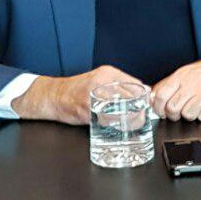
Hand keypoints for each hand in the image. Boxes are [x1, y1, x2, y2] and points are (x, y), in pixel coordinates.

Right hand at [11, 65, 138, 125]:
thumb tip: (141, 93)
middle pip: (131, 96)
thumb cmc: (77, 90)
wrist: (54, 95)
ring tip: (133, 123)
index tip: (147, 105)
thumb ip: (117, 85)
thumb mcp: (99, 81)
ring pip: (121, 108)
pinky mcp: (88, 108)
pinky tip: (115, 126)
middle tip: (142, 117)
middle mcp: (102, 81)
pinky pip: (107, 118)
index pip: (135, 83)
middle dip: (139, 109)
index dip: (144, 97)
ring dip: (129, 118)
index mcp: (108, 73)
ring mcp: (95, 95)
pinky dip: (113, 124)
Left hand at [150, 49, 200, 122]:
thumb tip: (154, 96)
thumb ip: (169, 84)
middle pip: (172, 109)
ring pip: (187, 115)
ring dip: (190, 114)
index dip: (157, 107)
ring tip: (195, 106)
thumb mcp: (186, 72)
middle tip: (177, 113)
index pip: (160, 95)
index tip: (160, 111)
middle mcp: (191, 85)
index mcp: (181, 76)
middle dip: (173, 115)